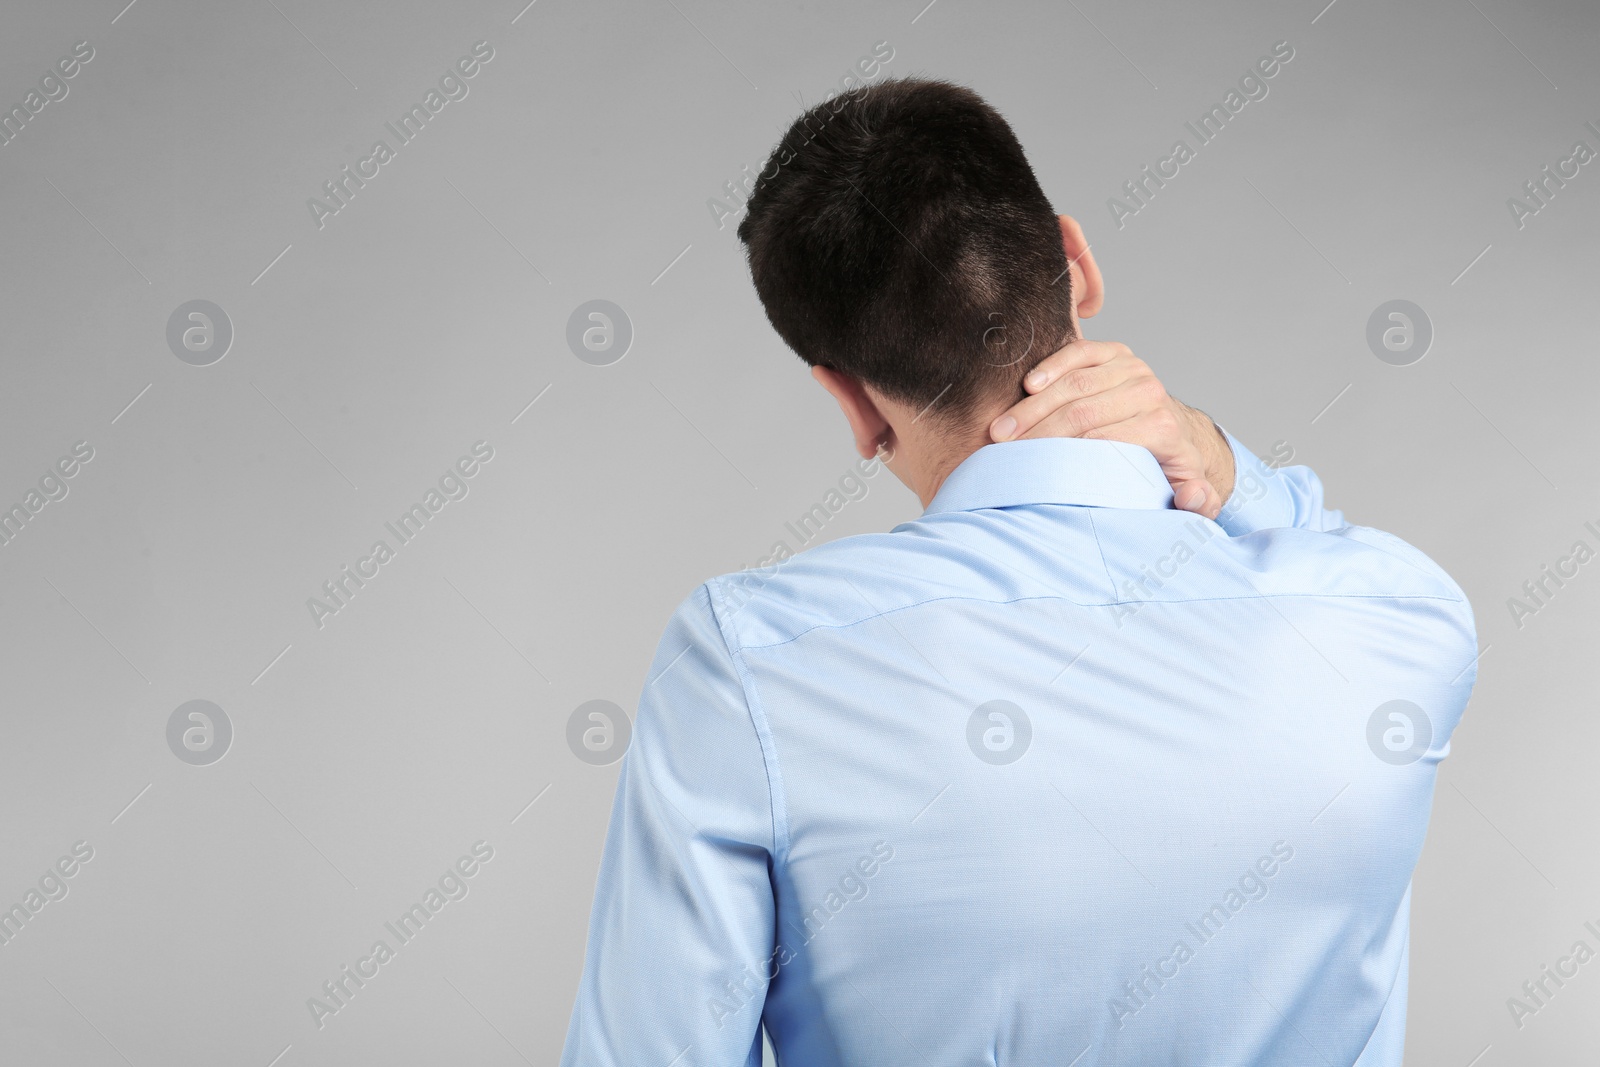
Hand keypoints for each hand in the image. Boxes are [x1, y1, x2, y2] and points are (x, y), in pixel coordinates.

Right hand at [987, 340, 1234, 518]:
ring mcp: (1132, 367)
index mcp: (1163, 427)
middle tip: (1001, 449)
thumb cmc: (1165, 466)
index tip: (1029, 470)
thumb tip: (1193, 497)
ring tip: (1001, 429)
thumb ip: (1197, 502)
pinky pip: (1078, 352)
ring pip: (1074, 383)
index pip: (1101, 440)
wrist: (1174, 428)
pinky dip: (1050, 366)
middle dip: (1037, 432)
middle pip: (1082, 411)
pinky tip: (1027, 385)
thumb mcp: (1187, 491)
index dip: (1062, 454)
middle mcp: (1150, 391)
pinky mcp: (1114, 351)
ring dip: (1032, 407)